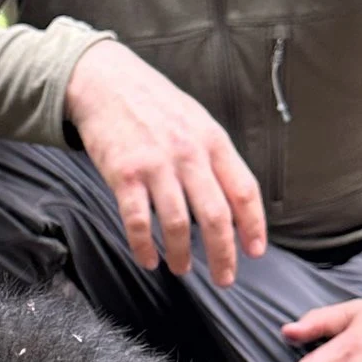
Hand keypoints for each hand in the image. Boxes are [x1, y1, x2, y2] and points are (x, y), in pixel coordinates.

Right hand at [65, 40, 265, 287]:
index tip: (255, 252)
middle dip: (223, 254)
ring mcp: (156, 164)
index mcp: (213, 141)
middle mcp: (189, 154)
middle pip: (215, 215)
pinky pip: (137, 220)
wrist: (106, 82)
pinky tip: (147, 259)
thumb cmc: (153, 105)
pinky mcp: (124, 174)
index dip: (253, 225)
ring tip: (182, 269)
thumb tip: (232, 201)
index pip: (243, 190)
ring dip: (181, 254)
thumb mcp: (195, 121)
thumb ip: (213, 157)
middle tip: (224, 279)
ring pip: (177, 223)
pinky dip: (143, 246)